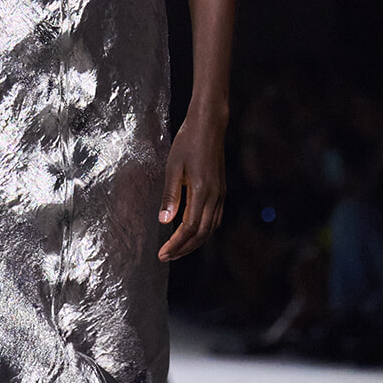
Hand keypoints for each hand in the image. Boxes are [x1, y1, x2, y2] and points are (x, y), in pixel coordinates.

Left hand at [158, 109, 226, 261]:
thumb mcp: (173, 168)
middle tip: (166, 257)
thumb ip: (170, 196)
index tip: (162, 254)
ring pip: (210, 228)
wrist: (209, 125)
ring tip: (177, 250)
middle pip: (201, 234)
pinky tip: (193, 233)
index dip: (175, 244)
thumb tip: (164, 222)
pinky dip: (204, 231)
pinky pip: (215, 218)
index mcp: (202, 191)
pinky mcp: (221, 190)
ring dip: (194, 242)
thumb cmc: (188, 142)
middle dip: (183, 249)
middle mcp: (214, 196)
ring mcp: (220, 194)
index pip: (189, 228)